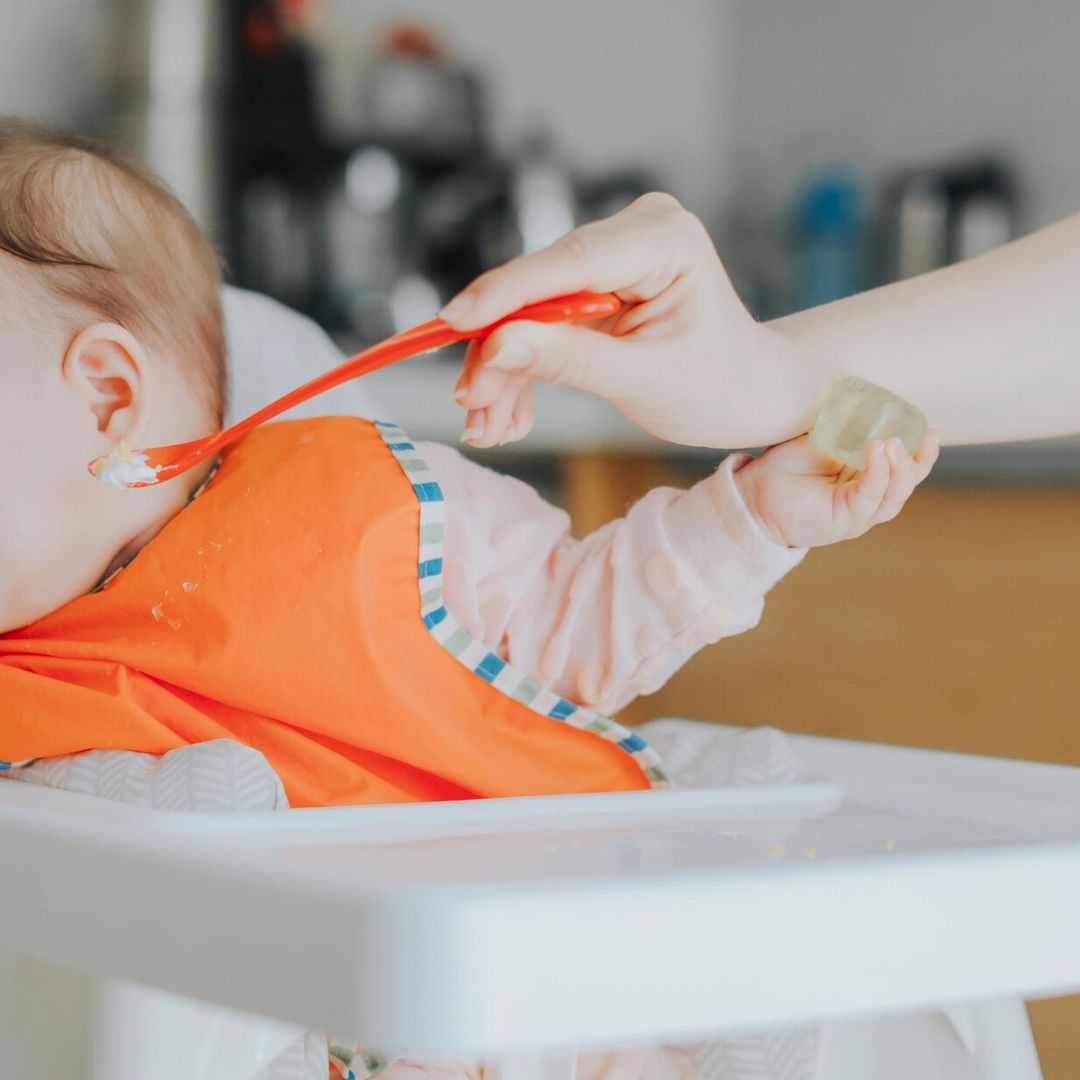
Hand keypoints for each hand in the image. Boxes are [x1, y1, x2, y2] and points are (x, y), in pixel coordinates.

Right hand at [443, 193, 815, 449]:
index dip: (504, 296)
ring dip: (506, 371)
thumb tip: (495, 346)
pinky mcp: (597, 282)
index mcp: (664, 240)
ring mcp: (614, 254)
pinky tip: (510, 415)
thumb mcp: (644, 381)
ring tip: (490, 429)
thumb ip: (569, 360)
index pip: (568, 263)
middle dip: (502, 353)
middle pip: (539, 289)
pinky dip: (524, 368)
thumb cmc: (718, 386)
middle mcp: (635, 231)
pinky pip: (543, 321)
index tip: (453, 324)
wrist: (749, 392)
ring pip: (532, 309)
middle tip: (472, 410)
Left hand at [733, 432, 940, 548]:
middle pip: (906, 483)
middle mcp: (868, 497)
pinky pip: (870, 498)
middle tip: (919, 435)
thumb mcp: (822, 439)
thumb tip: (868, 401)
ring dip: (900, 468)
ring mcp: (859, 513)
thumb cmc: (785, 466)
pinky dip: (877, 475)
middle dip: (918, 460)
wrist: (754, 493)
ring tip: (893, 443)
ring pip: (894, 495)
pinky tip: (876, 452)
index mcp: (866, 478)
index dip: (921, 451)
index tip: (930, 428)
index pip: (904, 467)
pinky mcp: (846, 523)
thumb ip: (847, 428)